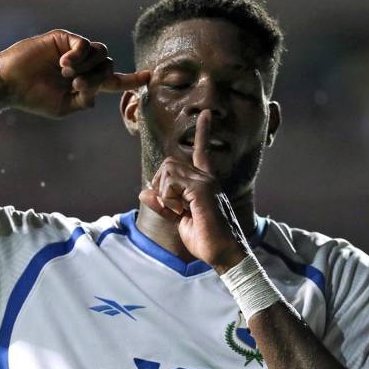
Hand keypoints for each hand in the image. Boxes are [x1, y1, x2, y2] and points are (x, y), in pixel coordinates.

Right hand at [0, 29, 149, 117]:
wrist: (10, 83)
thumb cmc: (33, 97)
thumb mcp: (63, 108)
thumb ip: (84, 101)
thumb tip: (97, 92)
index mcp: (85, 82)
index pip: (114, 80)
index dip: (132, 79)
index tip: (149, 76)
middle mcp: (83, 65)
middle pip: (109, 66)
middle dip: (98, 78)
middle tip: (77, 86)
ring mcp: (74, 51)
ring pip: (102, 53)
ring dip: (88, 67)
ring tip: (68, 75)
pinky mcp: (63, 38)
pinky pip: (84, 44)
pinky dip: (78, 56)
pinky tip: (64, 64)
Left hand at [138, 110, 249, 269]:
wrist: (224, 254)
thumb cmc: (205, 239)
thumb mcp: (179, 221)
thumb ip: (163, 204)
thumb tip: (143, 190)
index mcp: (205, 182)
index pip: (202, 151)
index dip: (203, 132)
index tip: (206, 114)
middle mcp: (207, 178)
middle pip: (169, 164)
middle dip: (160, 185)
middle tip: (170, 207)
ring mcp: (206, 182)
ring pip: (168, 172)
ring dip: (165, 195)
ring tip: (179, 212)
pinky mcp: (202, 190)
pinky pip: (171, 185)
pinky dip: (168, 201)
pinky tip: (181, 212)